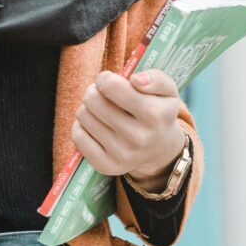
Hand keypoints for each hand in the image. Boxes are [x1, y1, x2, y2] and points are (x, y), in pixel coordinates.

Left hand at [71, 69, 185, 191]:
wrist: (160, 151)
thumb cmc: (158, 111)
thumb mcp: (167, 91)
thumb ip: (156, 78)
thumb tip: (136, 80)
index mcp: (154, 115)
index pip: (110, 85)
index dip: (105, 79)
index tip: (110, 82)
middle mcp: (139, 138)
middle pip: (92, 99)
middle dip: (95, 92)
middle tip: (104, 97)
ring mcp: (122, 155)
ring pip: (82, 115)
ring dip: (89, 109)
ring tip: (102, 111)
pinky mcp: (106, 166)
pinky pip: (77, 136)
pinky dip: (82, 126)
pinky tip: (96, 126)